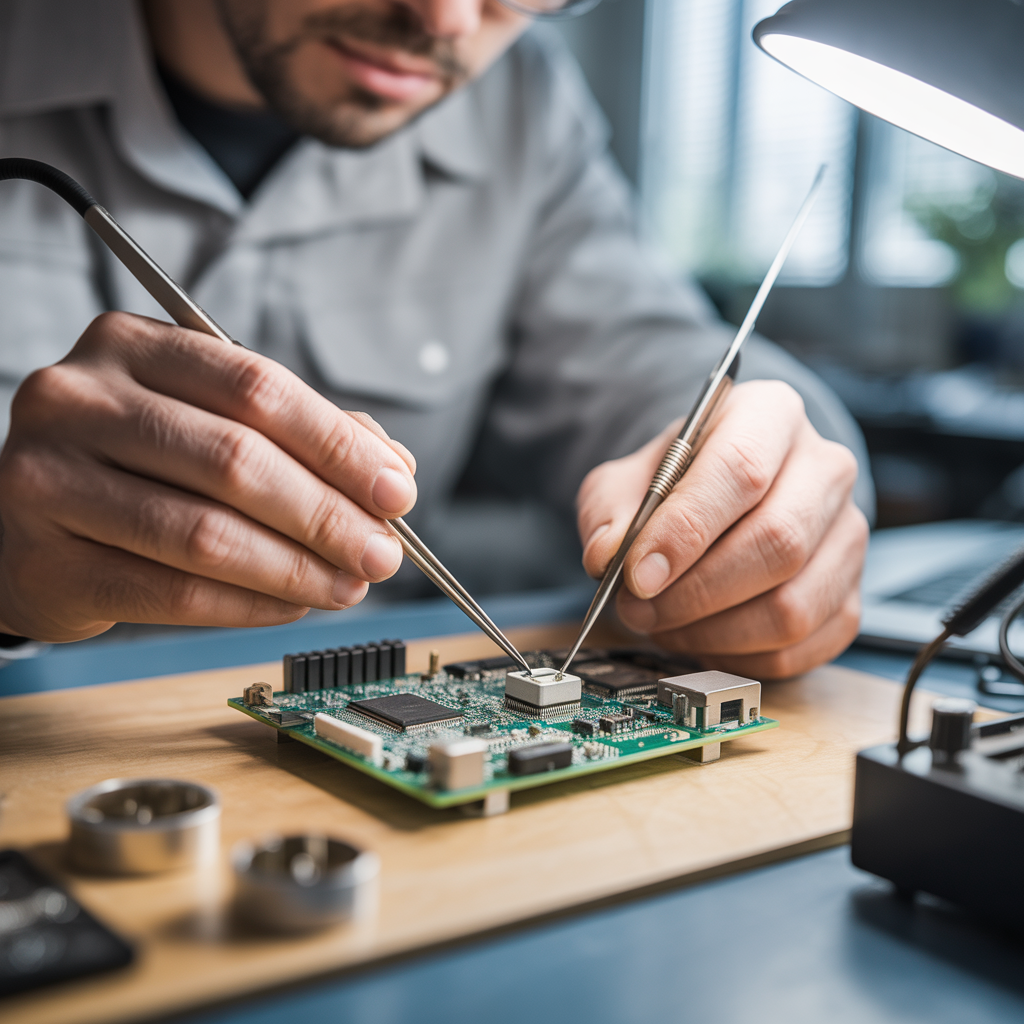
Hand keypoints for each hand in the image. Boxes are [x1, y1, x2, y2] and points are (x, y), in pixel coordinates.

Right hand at [0, 312, 416, 641]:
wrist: (27, 522)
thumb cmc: (136, 463)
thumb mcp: (210, 420)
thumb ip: (301, 432)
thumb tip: (393, 468)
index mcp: (131, 346)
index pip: (257, 388)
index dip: (339, 445)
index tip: (397, 490)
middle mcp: (78, 400)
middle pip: (235, 461)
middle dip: (328, 515)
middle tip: (382, 552)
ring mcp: (48, 480)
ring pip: (205, 533)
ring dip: (297, 568)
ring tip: (349, 585)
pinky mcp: (44, 561)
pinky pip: (171, 592)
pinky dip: (249, 604)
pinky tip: (292, 605)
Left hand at [576, 380, 867, 677]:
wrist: (720, 499)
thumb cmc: (677, 483)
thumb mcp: (628, 478)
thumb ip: (610, 510)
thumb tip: (607, 556)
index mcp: (771, 416)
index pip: (741, 471)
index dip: (686, 530)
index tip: (638, 574)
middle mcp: (825, 470)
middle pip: (778, 543)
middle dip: (695, 592)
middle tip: (638, 609)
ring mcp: (846, 537)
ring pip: (792, 607)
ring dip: (712, 631)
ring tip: (663, 624)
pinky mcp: (850, 598)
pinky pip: (799, 648)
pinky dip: (738, 656)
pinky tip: (701, 637)